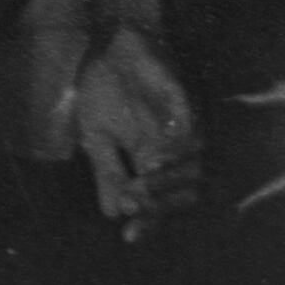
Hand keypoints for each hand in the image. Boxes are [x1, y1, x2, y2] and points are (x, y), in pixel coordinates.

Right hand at [68, 20, 203, 234]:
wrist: (108, 48)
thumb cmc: (104, 92)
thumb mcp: (96, 139)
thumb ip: (108, 174)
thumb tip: (113, 214)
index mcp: (149, 162)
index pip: (155, 201)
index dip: (146, 220)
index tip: (129, 236)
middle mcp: (171, 150)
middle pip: (177, 191)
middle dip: (156, 206)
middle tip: (133, 213)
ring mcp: (181, 128)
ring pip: (187, 167)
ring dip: (163, 183)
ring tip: (136, 190)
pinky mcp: (186, 104)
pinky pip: (188, 132)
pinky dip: (173, 151)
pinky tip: (153, 161)